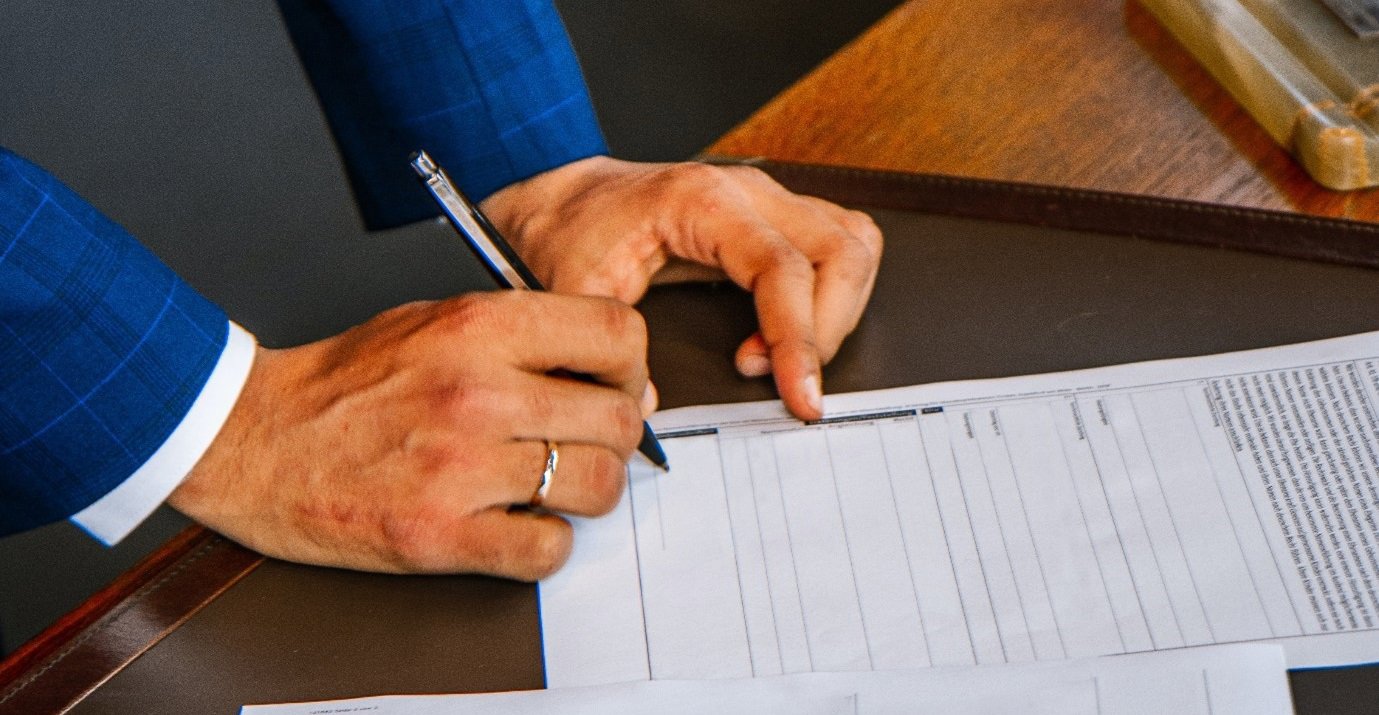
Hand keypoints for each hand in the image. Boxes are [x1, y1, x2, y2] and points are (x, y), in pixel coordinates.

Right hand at [169, 292, 652, 579]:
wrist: (250, 438)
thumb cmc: (344, 382)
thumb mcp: (435, 320)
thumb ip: (525, 338)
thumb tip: (617, 378)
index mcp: (478, 328)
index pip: (616, 334)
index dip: (631, 366)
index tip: (616, 385)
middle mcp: (477, 393)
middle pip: (618, 419)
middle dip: (615, 436)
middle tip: (586, 443)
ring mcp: (459, 468)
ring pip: (596, 487)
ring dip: (588, 492)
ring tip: (552, 485)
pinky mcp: (439, 534)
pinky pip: (547, 550)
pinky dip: (546, 543)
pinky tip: (518, 524)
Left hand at [481, 157, 881, 420]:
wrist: (562, 200)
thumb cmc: (569, 234)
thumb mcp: (573, 291)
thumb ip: (606, 348)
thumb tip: (649, 405)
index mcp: (703, 201)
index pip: (784, 267)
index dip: (800, 338)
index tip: (800, 396)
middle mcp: (747, 190)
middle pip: (841, 251)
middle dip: (827, 330)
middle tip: (787, 383)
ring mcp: (767, 198)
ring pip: (853, 242)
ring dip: (838, 310)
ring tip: (783, 358)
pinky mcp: (774, 214)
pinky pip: (838, 242)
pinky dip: (833, 293)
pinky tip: (785, 333)